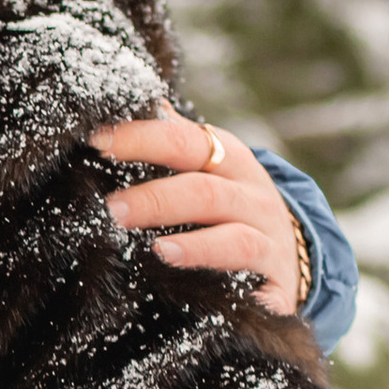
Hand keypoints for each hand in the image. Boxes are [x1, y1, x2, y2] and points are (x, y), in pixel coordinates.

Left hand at [92, 107, 304, 316]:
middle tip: (110, 210)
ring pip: (234, 237)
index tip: (96, 142)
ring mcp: (268, 240)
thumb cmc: (229, 211)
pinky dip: (224, 281)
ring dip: (194, 245)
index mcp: (228, 160)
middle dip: (155, 199)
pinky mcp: (276, 285)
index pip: (184, 140)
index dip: (141, 138)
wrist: (292, 262)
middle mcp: (252, 196)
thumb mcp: (205, 171)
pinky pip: (252, 283)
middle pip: (204, 190)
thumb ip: (170, 144)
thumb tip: (129, 103)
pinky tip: (191, 284)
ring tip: (155, 250)